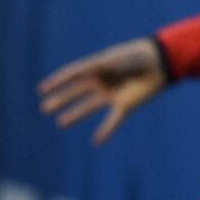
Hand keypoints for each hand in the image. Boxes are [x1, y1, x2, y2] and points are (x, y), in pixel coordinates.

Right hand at [38, 37, 167, 144]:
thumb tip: (74, 73)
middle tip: (45, 108)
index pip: (72, 75)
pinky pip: (113, 120)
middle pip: (77, 93)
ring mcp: (112, 95)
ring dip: (75, 115)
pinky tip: (97, 142)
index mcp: (96, 68)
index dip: (57, 82)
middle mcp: (101, 82)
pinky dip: (106, 131)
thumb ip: (93, 68)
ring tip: (60, 123)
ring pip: (89, 107)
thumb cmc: (134, 57)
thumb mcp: (111, 60)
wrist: (158, 64)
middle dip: (62, 100)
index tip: (42, 89)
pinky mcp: (126, 105)